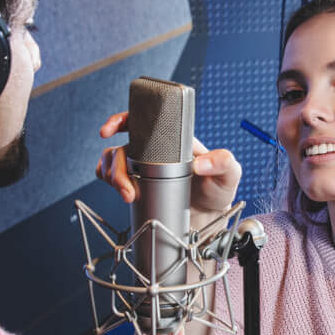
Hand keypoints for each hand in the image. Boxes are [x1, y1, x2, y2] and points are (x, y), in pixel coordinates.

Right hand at [97, 111, 240, 221]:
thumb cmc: (217, 189)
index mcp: (172, 140)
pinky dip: (106, 180)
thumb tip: (200, 164)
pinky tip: (119, 189)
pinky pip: (110, 175)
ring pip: (112, 161)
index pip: (141, 120)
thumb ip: (222, 163)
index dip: (120, 120)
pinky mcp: (135, 182)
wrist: (208, 215)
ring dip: (112, 176)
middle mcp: (153, 150)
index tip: (108, 130)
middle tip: (127, 188)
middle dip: (116, 166)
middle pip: (121, 145)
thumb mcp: (229, 174)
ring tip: (128, 194)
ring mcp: (142, 166)